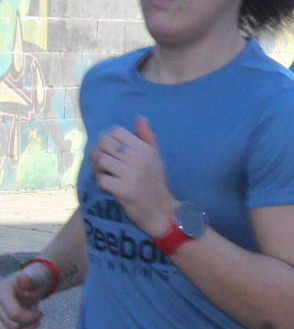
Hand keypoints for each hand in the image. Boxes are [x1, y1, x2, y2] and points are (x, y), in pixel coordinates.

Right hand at [0, 264, 49, 328]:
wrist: (28, 287)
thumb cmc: (33, 282)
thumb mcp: (35, 279)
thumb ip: (30, 280)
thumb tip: (23, 278)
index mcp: (0, 293)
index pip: (16, 314)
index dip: (32, 317)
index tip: (41, 314)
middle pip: (12, 326)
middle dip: (28, 323)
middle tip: (37, 316)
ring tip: (32, 323)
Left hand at [89, 117, 174, 236]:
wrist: (160, 210)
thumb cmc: (155, 182)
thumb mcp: (154, 157)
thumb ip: (146, 137)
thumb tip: (139, 117)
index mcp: (145, 149)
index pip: (116, 131)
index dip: (107, 138)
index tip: (109, 149)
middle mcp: (139, 159)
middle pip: (105, 143)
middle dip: (99, 151)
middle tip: (102, 162)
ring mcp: (132, 175)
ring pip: (101, 160)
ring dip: (97, 167)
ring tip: (104, 172)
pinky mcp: (124, 190)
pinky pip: (102, 179)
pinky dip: (101, 181)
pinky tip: (107, 184)